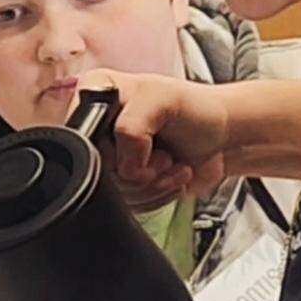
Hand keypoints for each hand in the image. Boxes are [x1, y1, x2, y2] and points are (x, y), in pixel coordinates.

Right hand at [78, 69, 230, 208]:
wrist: (219, 136)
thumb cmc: (195, 109)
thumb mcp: (164, 100)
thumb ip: (132, 125)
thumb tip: (123, 166)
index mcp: (94, 95)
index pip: (81, 138)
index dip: (113, 150)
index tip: (144, 143)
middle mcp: (95, 127)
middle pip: (96, 172)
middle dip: (139, 171)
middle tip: (163, 154)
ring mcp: (108, 158)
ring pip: (114, 194)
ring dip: (152, 184)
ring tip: (169, 161)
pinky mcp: (123, 184)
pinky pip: (128, 206)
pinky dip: (155, 197)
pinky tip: (169, 176)